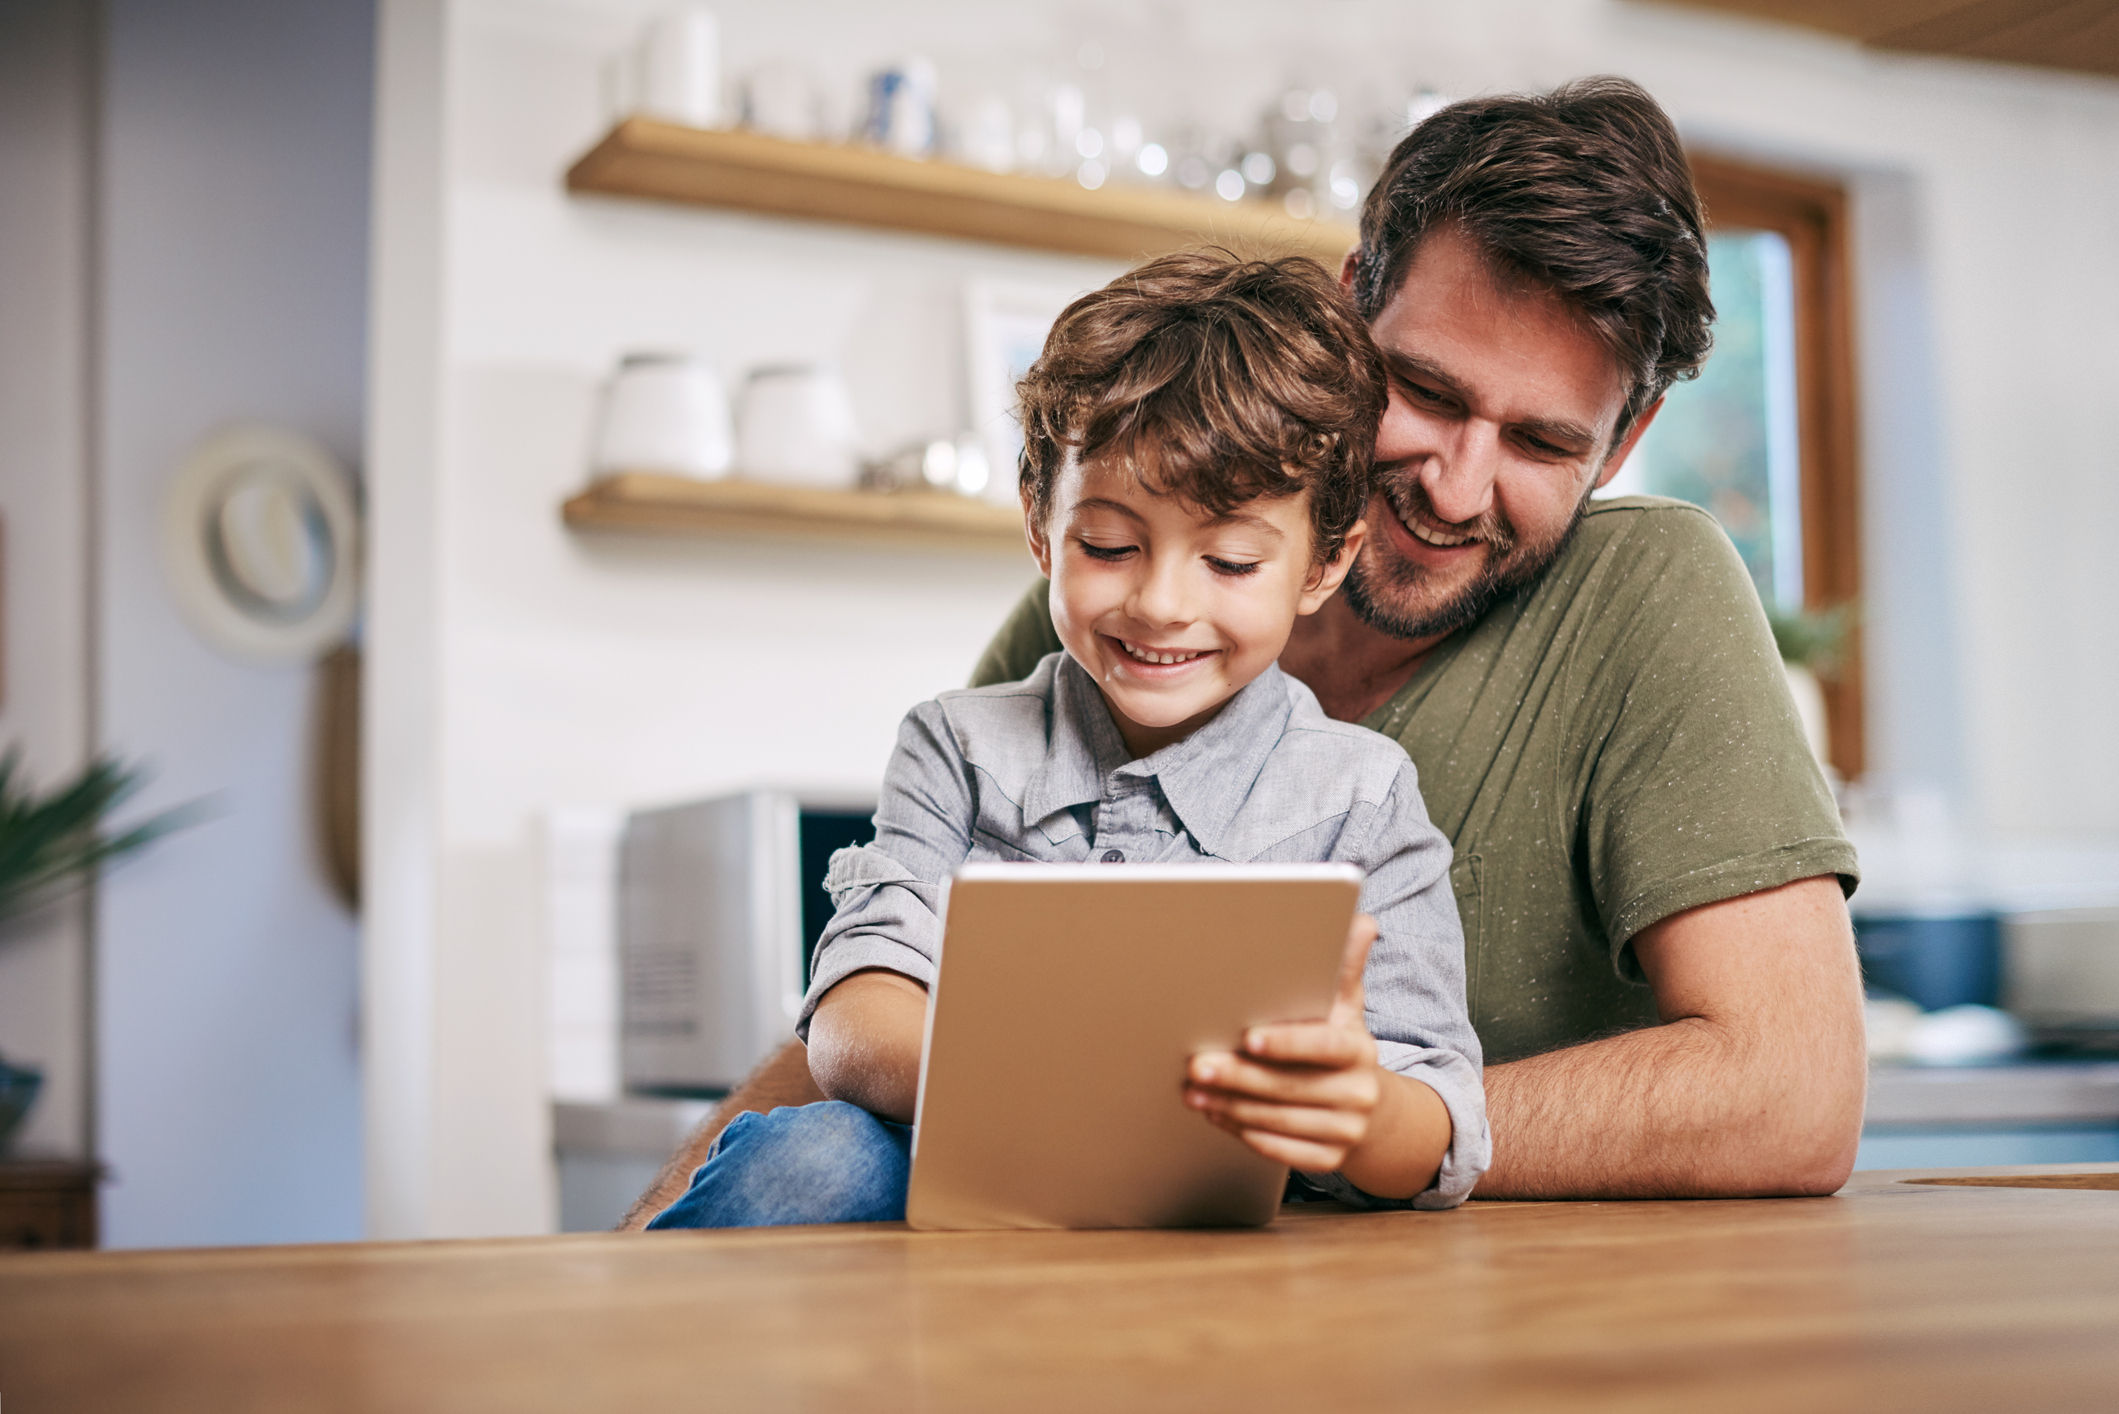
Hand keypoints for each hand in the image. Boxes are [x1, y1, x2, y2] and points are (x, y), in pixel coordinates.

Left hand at [1184, 912, 1382, 1172]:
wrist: (1370, 1110)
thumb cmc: (1340, 1045)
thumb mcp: (1345, 1006)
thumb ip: (1345, 966)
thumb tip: (1362, 921)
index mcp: (1361, 1049)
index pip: (1325, 1047)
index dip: (1287, 1043)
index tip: (1248, 1036)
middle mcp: (1361, 1093)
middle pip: (1290, 1087)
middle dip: (1238, 1076)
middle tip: (1196, 1064)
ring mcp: (1347, 1131)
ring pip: (1278, 1120)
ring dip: (1230, 1106)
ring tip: (1193, 1090)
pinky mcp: (1330, 1160)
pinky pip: (1280, 1151)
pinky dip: (1244, 1133)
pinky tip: (1216, 1116)